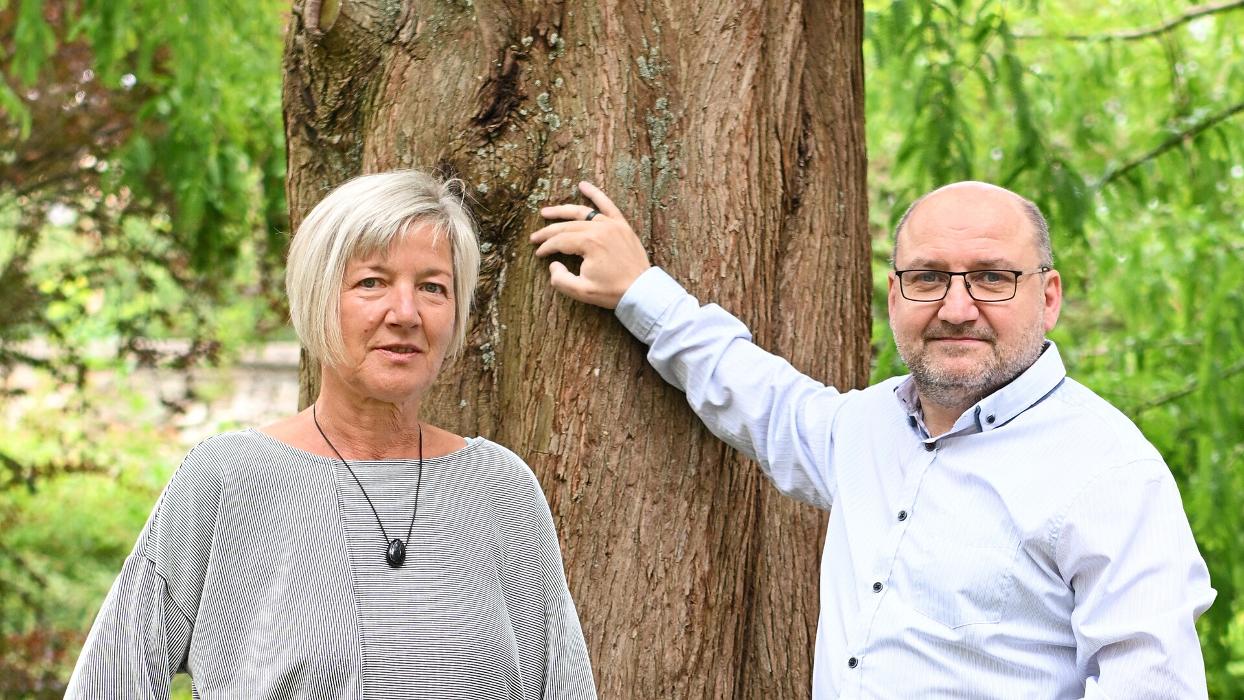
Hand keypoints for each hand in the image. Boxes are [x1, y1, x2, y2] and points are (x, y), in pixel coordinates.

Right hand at [530, 181, 651, 308]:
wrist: (642, 290)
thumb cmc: (612, 292)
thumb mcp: (581, 291)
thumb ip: (560, 279)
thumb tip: (553, 264)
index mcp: (589, 243)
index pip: (560, 241)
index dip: (546, 247)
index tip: (538, 254)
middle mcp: (599, 229)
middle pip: (567, 226)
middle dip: (548, 232)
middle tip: (534, 237)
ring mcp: (612, 224)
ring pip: (582, 212)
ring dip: (562, 211)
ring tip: (546, 212)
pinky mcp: (622, 225)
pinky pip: (607, 205)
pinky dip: (595, 194)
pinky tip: (583, 185)